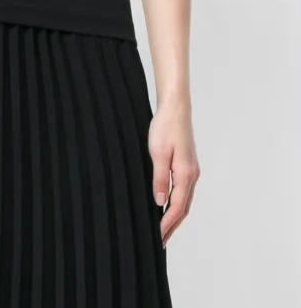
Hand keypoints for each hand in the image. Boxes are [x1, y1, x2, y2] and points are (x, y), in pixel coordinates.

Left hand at [148, 99, 199, 245]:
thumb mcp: (158, 153)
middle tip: (161, 241)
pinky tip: (169, 205)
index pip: (177, 206)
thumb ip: (159, 178)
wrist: (175, 108)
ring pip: (185, 200)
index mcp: (185, 173)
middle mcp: (192, 174)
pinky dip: (177, 203)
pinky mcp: (188, 165)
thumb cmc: (166, 127)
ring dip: (175, 216)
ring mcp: (192, 170)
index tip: (158, 236)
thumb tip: (159, 202)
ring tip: (164, 229)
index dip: (167, 223)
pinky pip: (184, 191)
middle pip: (184, 207)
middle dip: (172, 225)